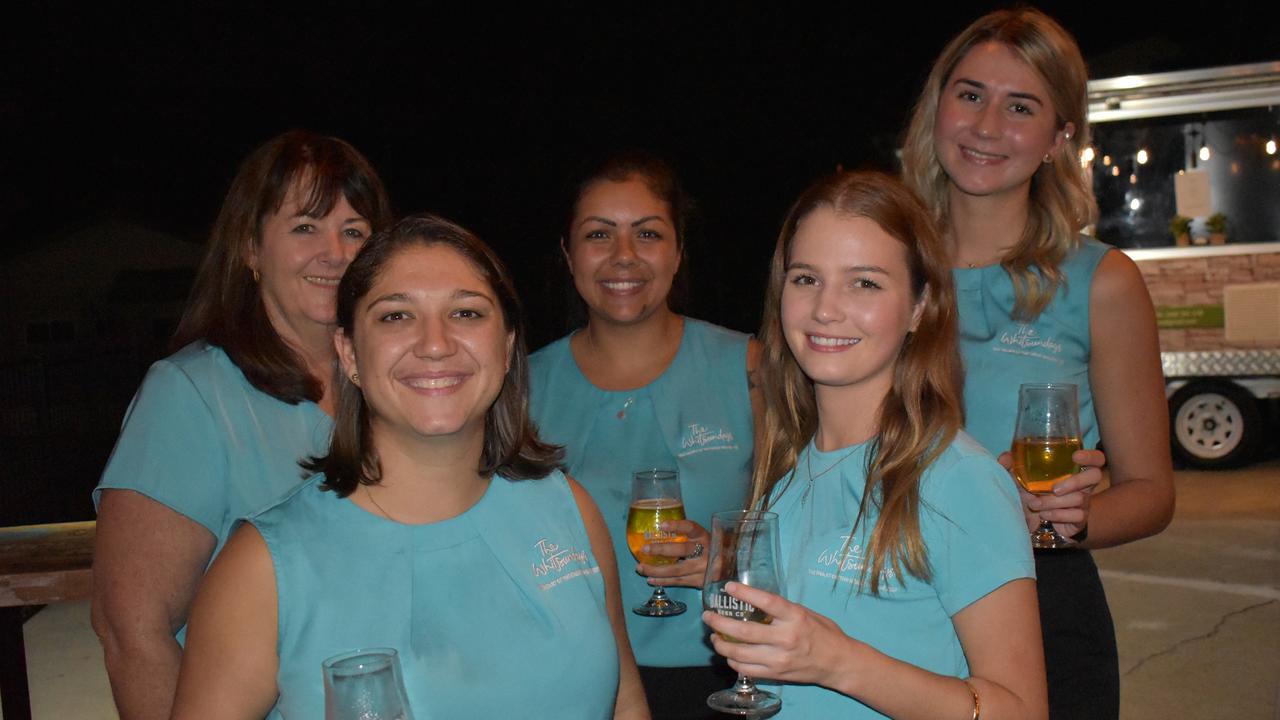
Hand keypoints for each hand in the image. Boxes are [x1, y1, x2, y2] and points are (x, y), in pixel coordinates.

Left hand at [636, 520, 709, 588]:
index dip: (676, 526)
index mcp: (704, 537)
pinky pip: (678, 582)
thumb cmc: (710, 550)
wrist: (729, 569)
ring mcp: (703, 569)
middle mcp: (705, 551)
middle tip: (645, 549)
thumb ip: (687, 535)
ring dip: (656, 570)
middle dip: (661, 550)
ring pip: (676, 570)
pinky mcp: (700, 582)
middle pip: (682, 550)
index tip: (662, 525)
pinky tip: (651, 580)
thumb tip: (659, 530)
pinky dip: (663, 581)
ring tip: (641, 568)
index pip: (690, 528)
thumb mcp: (703, 539)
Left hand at [701, 582, 859, 688]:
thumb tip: (754, 600)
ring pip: (740, 653)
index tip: (728, 587)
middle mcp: (786, 638)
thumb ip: (781, 609)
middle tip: (708, 616)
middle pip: (744, 631)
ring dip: (721, 644)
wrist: (838, 663)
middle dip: (720, 623)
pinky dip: (733, 661)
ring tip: (714, 637)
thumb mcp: (805, 613)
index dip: (744, 593)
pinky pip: (746, 669)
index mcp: (795, 617)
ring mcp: (779, 659)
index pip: (766, 602)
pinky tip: (729, 654)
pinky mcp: (775, 674)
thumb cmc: (823, 633)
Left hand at [1001, 448, 1105, 540]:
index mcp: (1072, 470)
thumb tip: (1005, 457)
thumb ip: (1012, 466)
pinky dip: (1058, 515)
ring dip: (1053, 502)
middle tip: (1054, 489)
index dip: (1090, 456)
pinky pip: (1076, 515)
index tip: (1075, 456)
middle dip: (1075, 481)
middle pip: (1095, 476)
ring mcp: (1084, 502)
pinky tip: (1044, 515)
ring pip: (1079, 498)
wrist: (1035, 522)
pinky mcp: (1080, 518)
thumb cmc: (1032, 493)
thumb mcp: (1020, 479)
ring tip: (1035, 505)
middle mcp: (1083, 484)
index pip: (1095, 458)